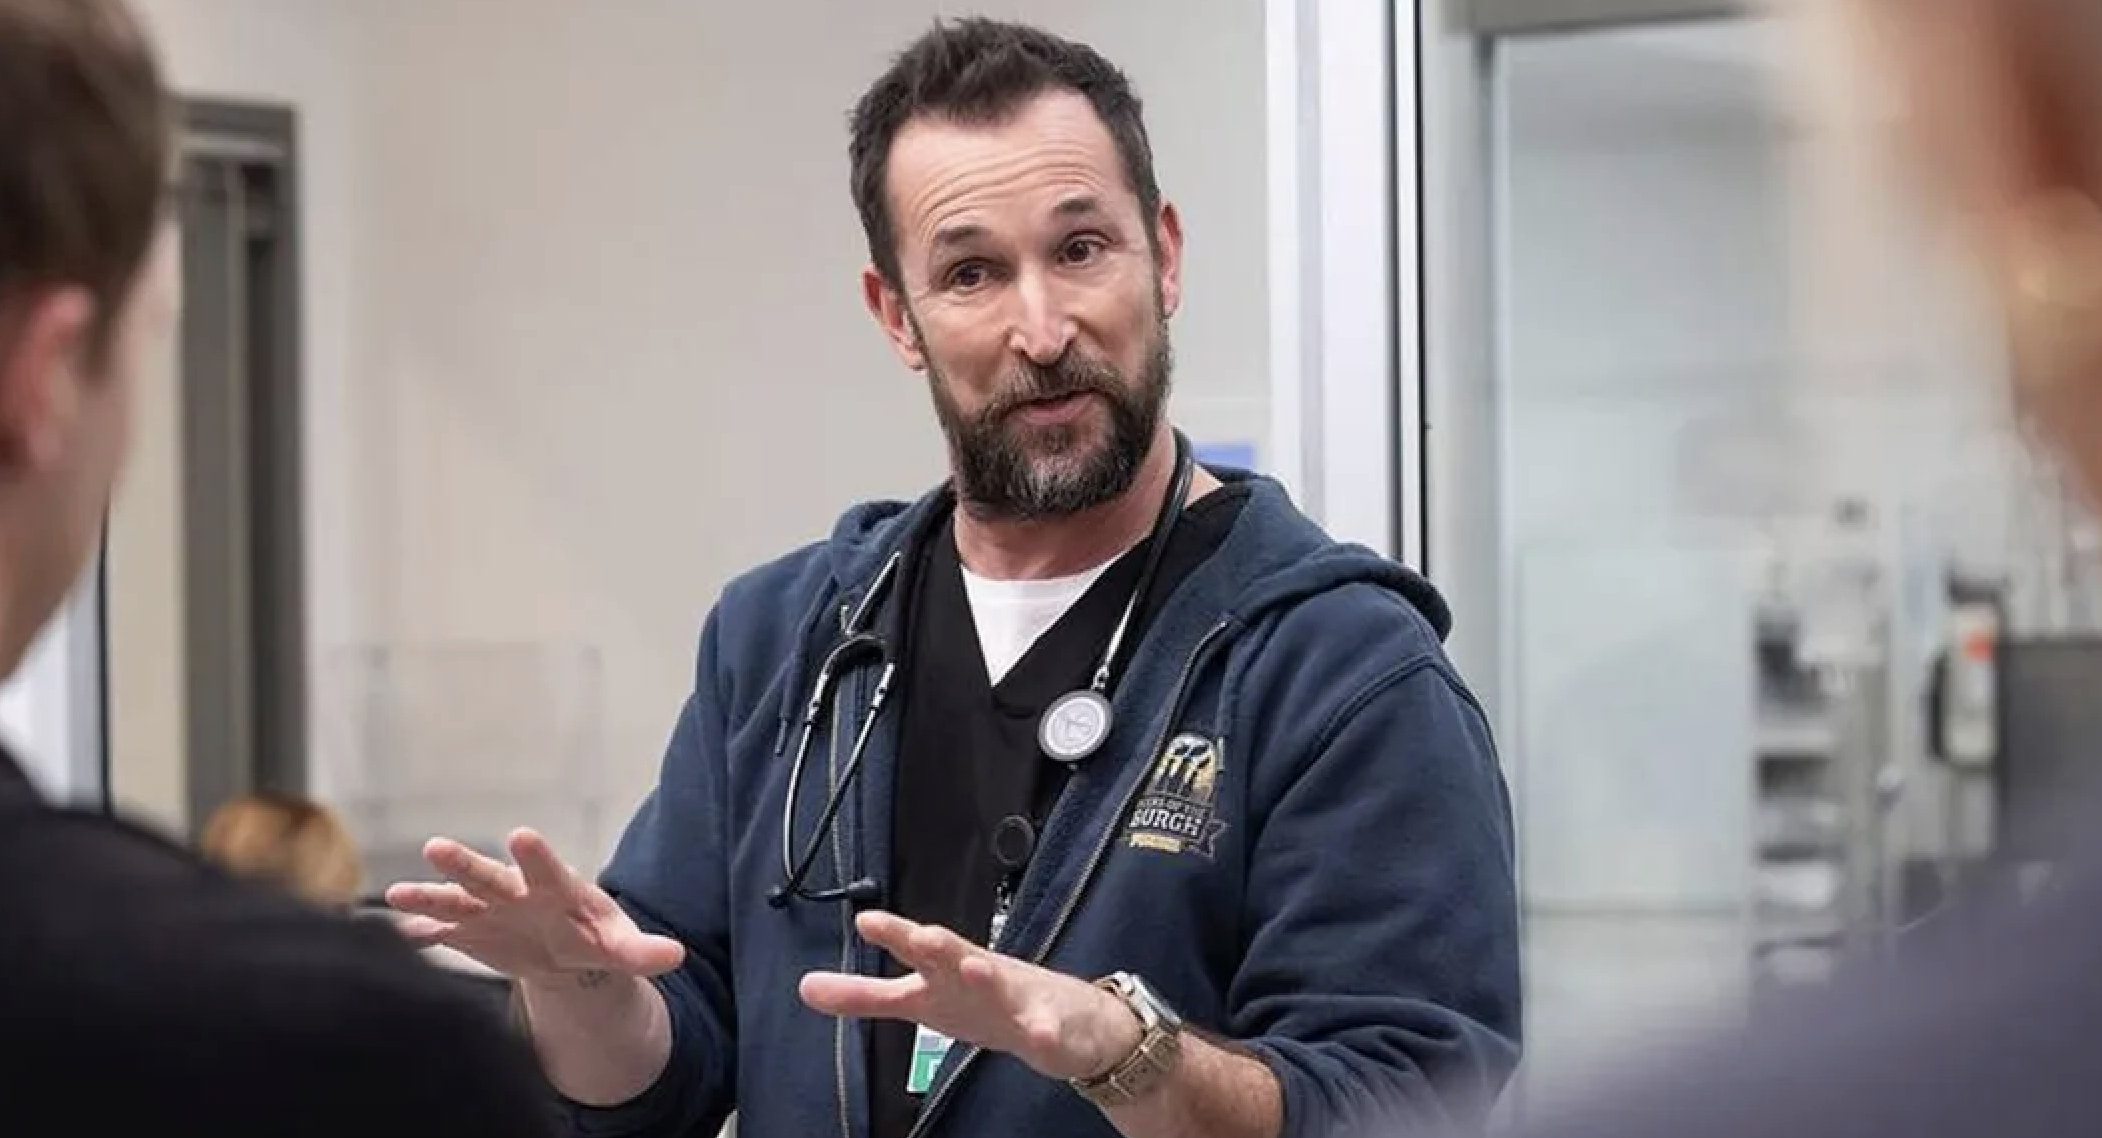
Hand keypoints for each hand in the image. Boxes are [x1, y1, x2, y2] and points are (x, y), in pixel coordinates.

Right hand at [384, 828, 683, 984]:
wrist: (564, 951)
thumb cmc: (594, 938)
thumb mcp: (621, 947)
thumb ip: (642, 951)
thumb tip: (676, 956)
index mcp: (557, 889)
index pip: (547, 869)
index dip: (535, 855)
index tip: (520, 835)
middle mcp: (516, 892)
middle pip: (489, 876)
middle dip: (465, 864)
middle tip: (436, 847)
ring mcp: (488, 911)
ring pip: (455, 899)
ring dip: (429, 895)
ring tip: (398, 894)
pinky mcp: (468, 933)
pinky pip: (439, 932)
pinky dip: (419, 932)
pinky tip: (395, 933)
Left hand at [799, 911, 1140, 1082]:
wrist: (1069, 1022)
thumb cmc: (987, 1003)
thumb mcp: (920, 1001)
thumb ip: (865, 996)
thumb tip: (805, 988)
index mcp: (946, 973)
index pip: (916, 949)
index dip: (893, 934)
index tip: (866, 920)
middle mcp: (978, 976)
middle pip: (957, 954)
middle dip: (939, 944)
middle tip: (920, 935)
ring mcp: (1016, 998)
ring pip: (1000, 984)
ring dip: (985, 975)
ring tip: (972, 967)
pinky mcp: (1048, 1026)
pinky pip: (1046, 1030)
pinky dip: (1043, 1031)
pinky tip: (1038, 1035)